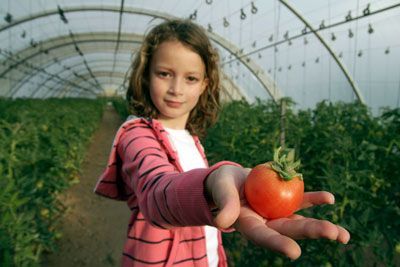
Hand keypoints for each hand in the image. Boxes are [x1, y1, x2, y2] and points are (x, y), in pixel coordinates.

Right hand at [205, 166, 349, 259]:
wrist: (231, 180)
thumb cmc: (222, 186)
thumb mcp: (221, 191)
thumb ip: (225, 204)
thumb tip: (222, 222)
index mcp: (250, 225)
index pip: (264, 236)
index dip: (277, 244)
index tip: (294, 252)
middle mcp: (267, 223)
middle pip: (289, 230)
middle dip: (311, 232)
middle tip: (333, 234)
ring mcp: (278, 213)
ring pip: (300, 220)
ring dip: (321, 226)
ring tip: (343, 235)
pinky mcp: (285, 200)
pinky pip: (301, 200)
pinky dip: (315, 199)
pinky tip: (329, 199)